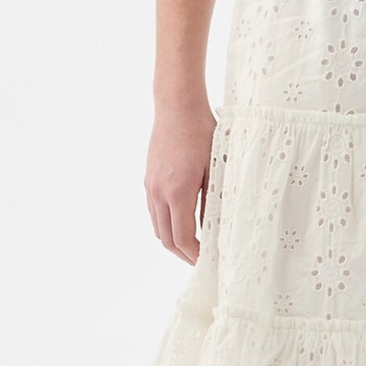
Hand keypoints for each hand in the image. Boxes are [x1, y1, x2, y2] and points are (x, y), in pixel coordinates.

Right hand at [145, 94, 218, 263]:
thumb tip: (217, 226)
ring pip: (157, 226)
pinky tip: (181, 221)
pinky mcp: (149, 178)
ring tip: (193, 244)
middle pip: (165, 238)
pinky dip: (166, 224)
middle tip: (202, 259)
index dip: (194, 255)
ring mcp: (150, 185)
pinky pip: (154, 211)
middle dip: (183, 253)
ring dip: (173, 240)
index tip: (208, 260)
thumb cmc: (203, 131)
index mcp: (177, 191)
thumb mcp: (216, 166)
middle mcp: (158, 192)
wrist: (177, 105)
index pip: (181, 237)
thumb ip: (214, 199)